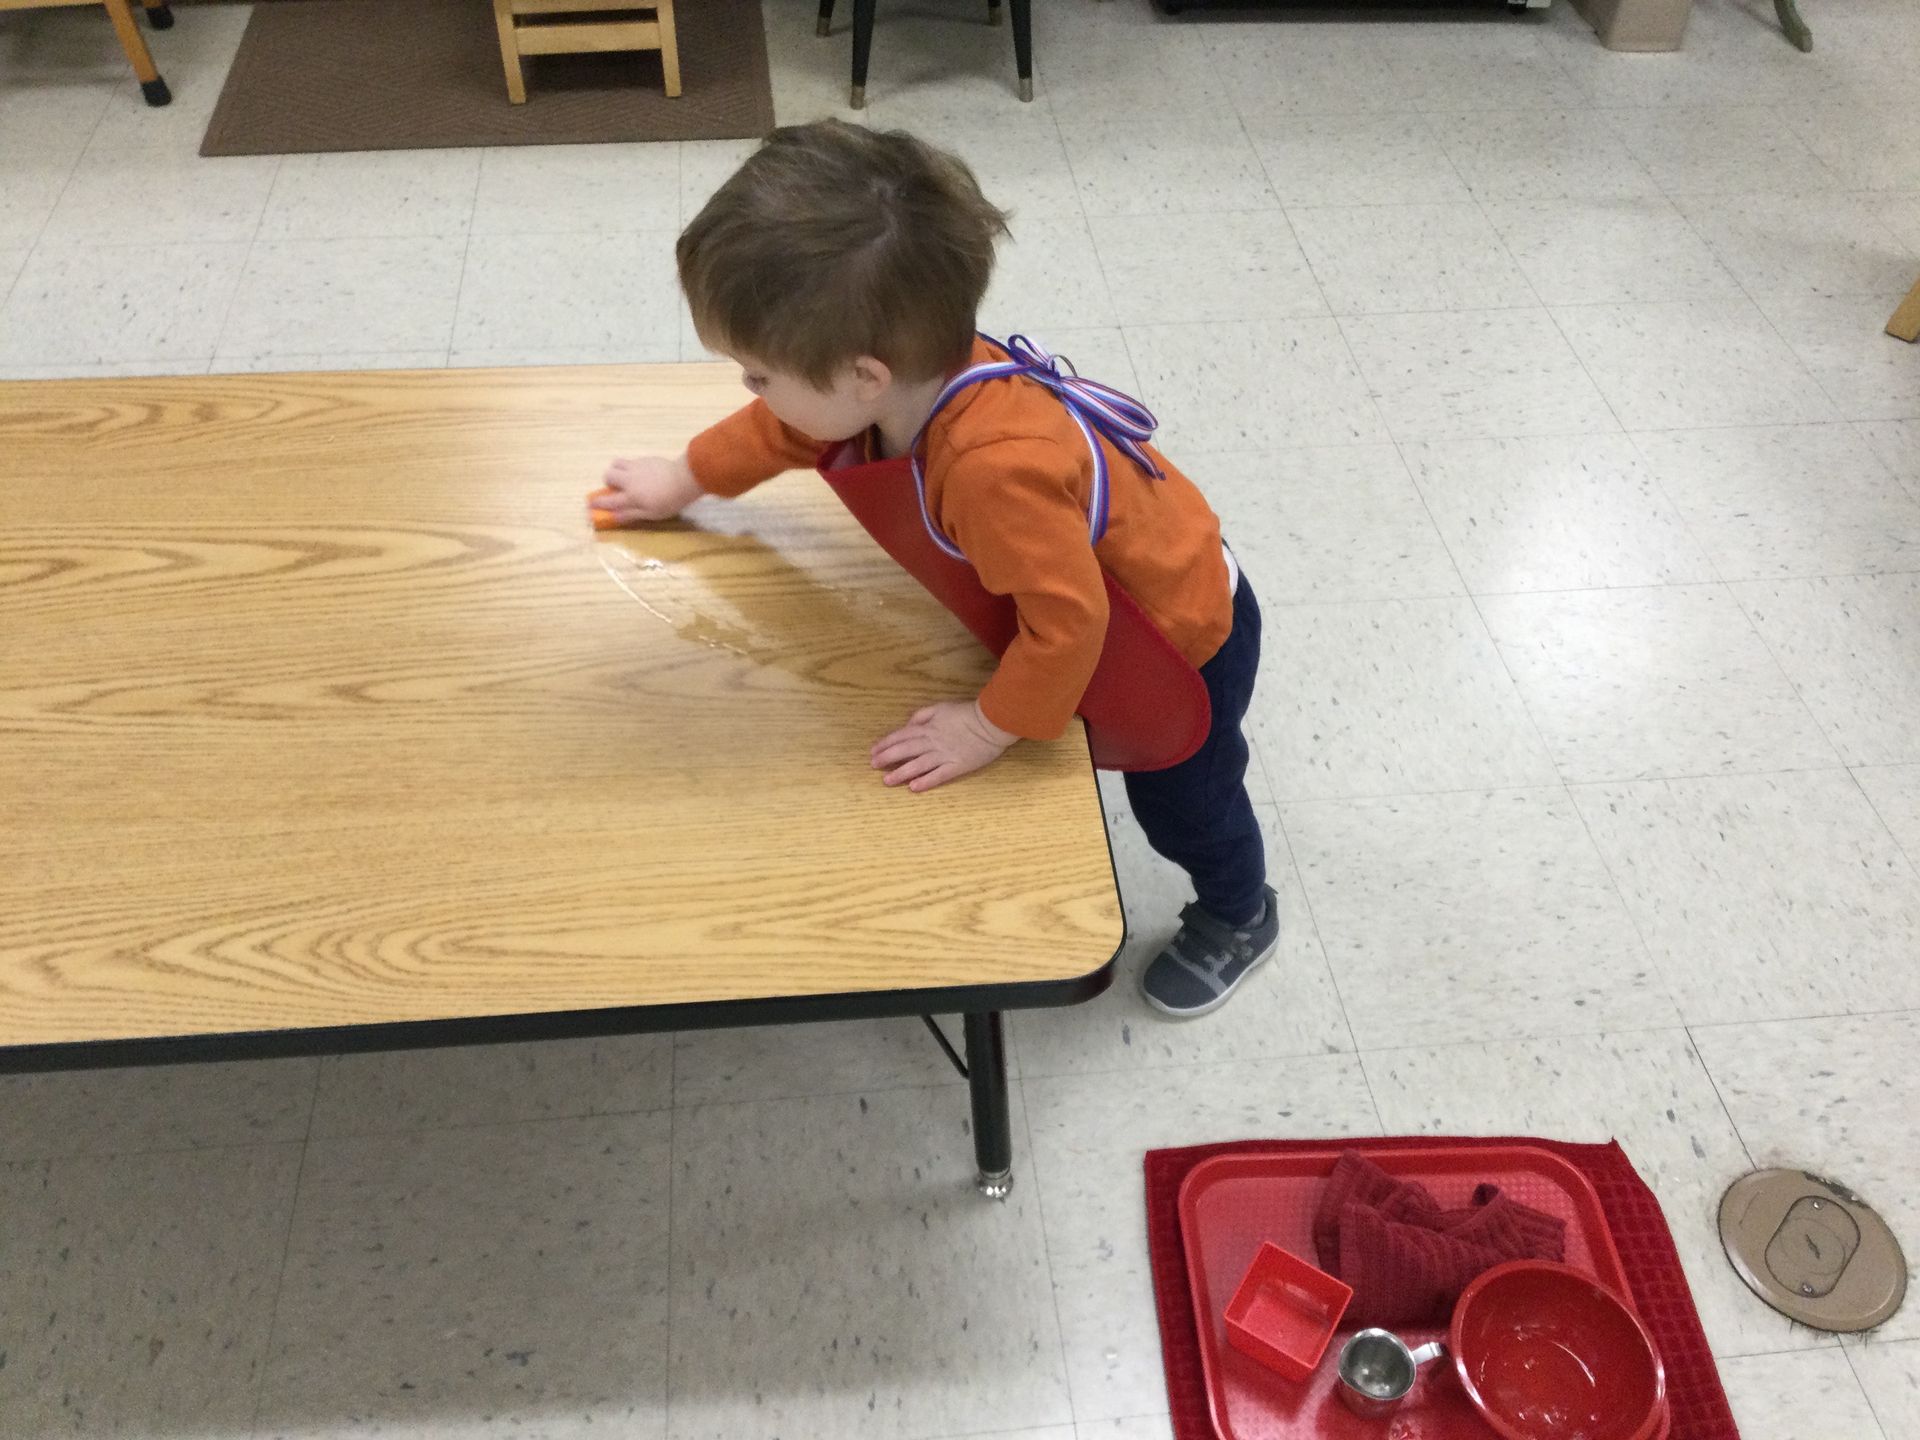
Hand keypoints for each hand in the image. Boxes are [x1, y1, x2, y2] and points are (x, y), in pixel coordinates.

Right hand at [591, 453, 703, 526]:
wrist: (685, 479)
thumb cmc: (669, 501)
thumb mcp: (651, 514)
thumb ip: (631, 514)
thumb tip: (614, 517)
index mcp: (630, 496)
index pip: (608, 500)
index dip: (597, 503)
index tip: (590, 505)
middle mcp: (629, 479)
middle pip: (608, 475)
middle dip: (608, 481)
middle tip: (617, 487)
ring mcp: (636, 466)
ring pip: (616, 463)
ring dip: (617, 470)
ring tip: (627, 477)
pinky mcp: (645, 459)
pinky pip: (631, 461)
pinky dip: (631, 467)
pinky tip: (644, 473)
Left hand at [870, 700, 1016, 792]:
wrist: (991, 722)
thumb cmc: (967, 713)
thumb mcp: (941, 707)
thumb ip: (923, 715)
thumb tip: (908, 723)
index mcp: (928, 727)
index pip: (902, 735)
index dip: (886, 743)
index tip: (873, 751)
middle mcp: (932, 742)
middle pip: (905, 750)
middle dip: (887, 758)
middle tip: (873, 766)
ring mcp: (944, 755)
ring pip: (918, 765)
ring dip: (901, 773)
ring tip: (887, 781)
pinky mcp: (957, 766)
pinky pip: (938, 775)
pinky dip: (925, 781)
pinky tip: (913, 788)